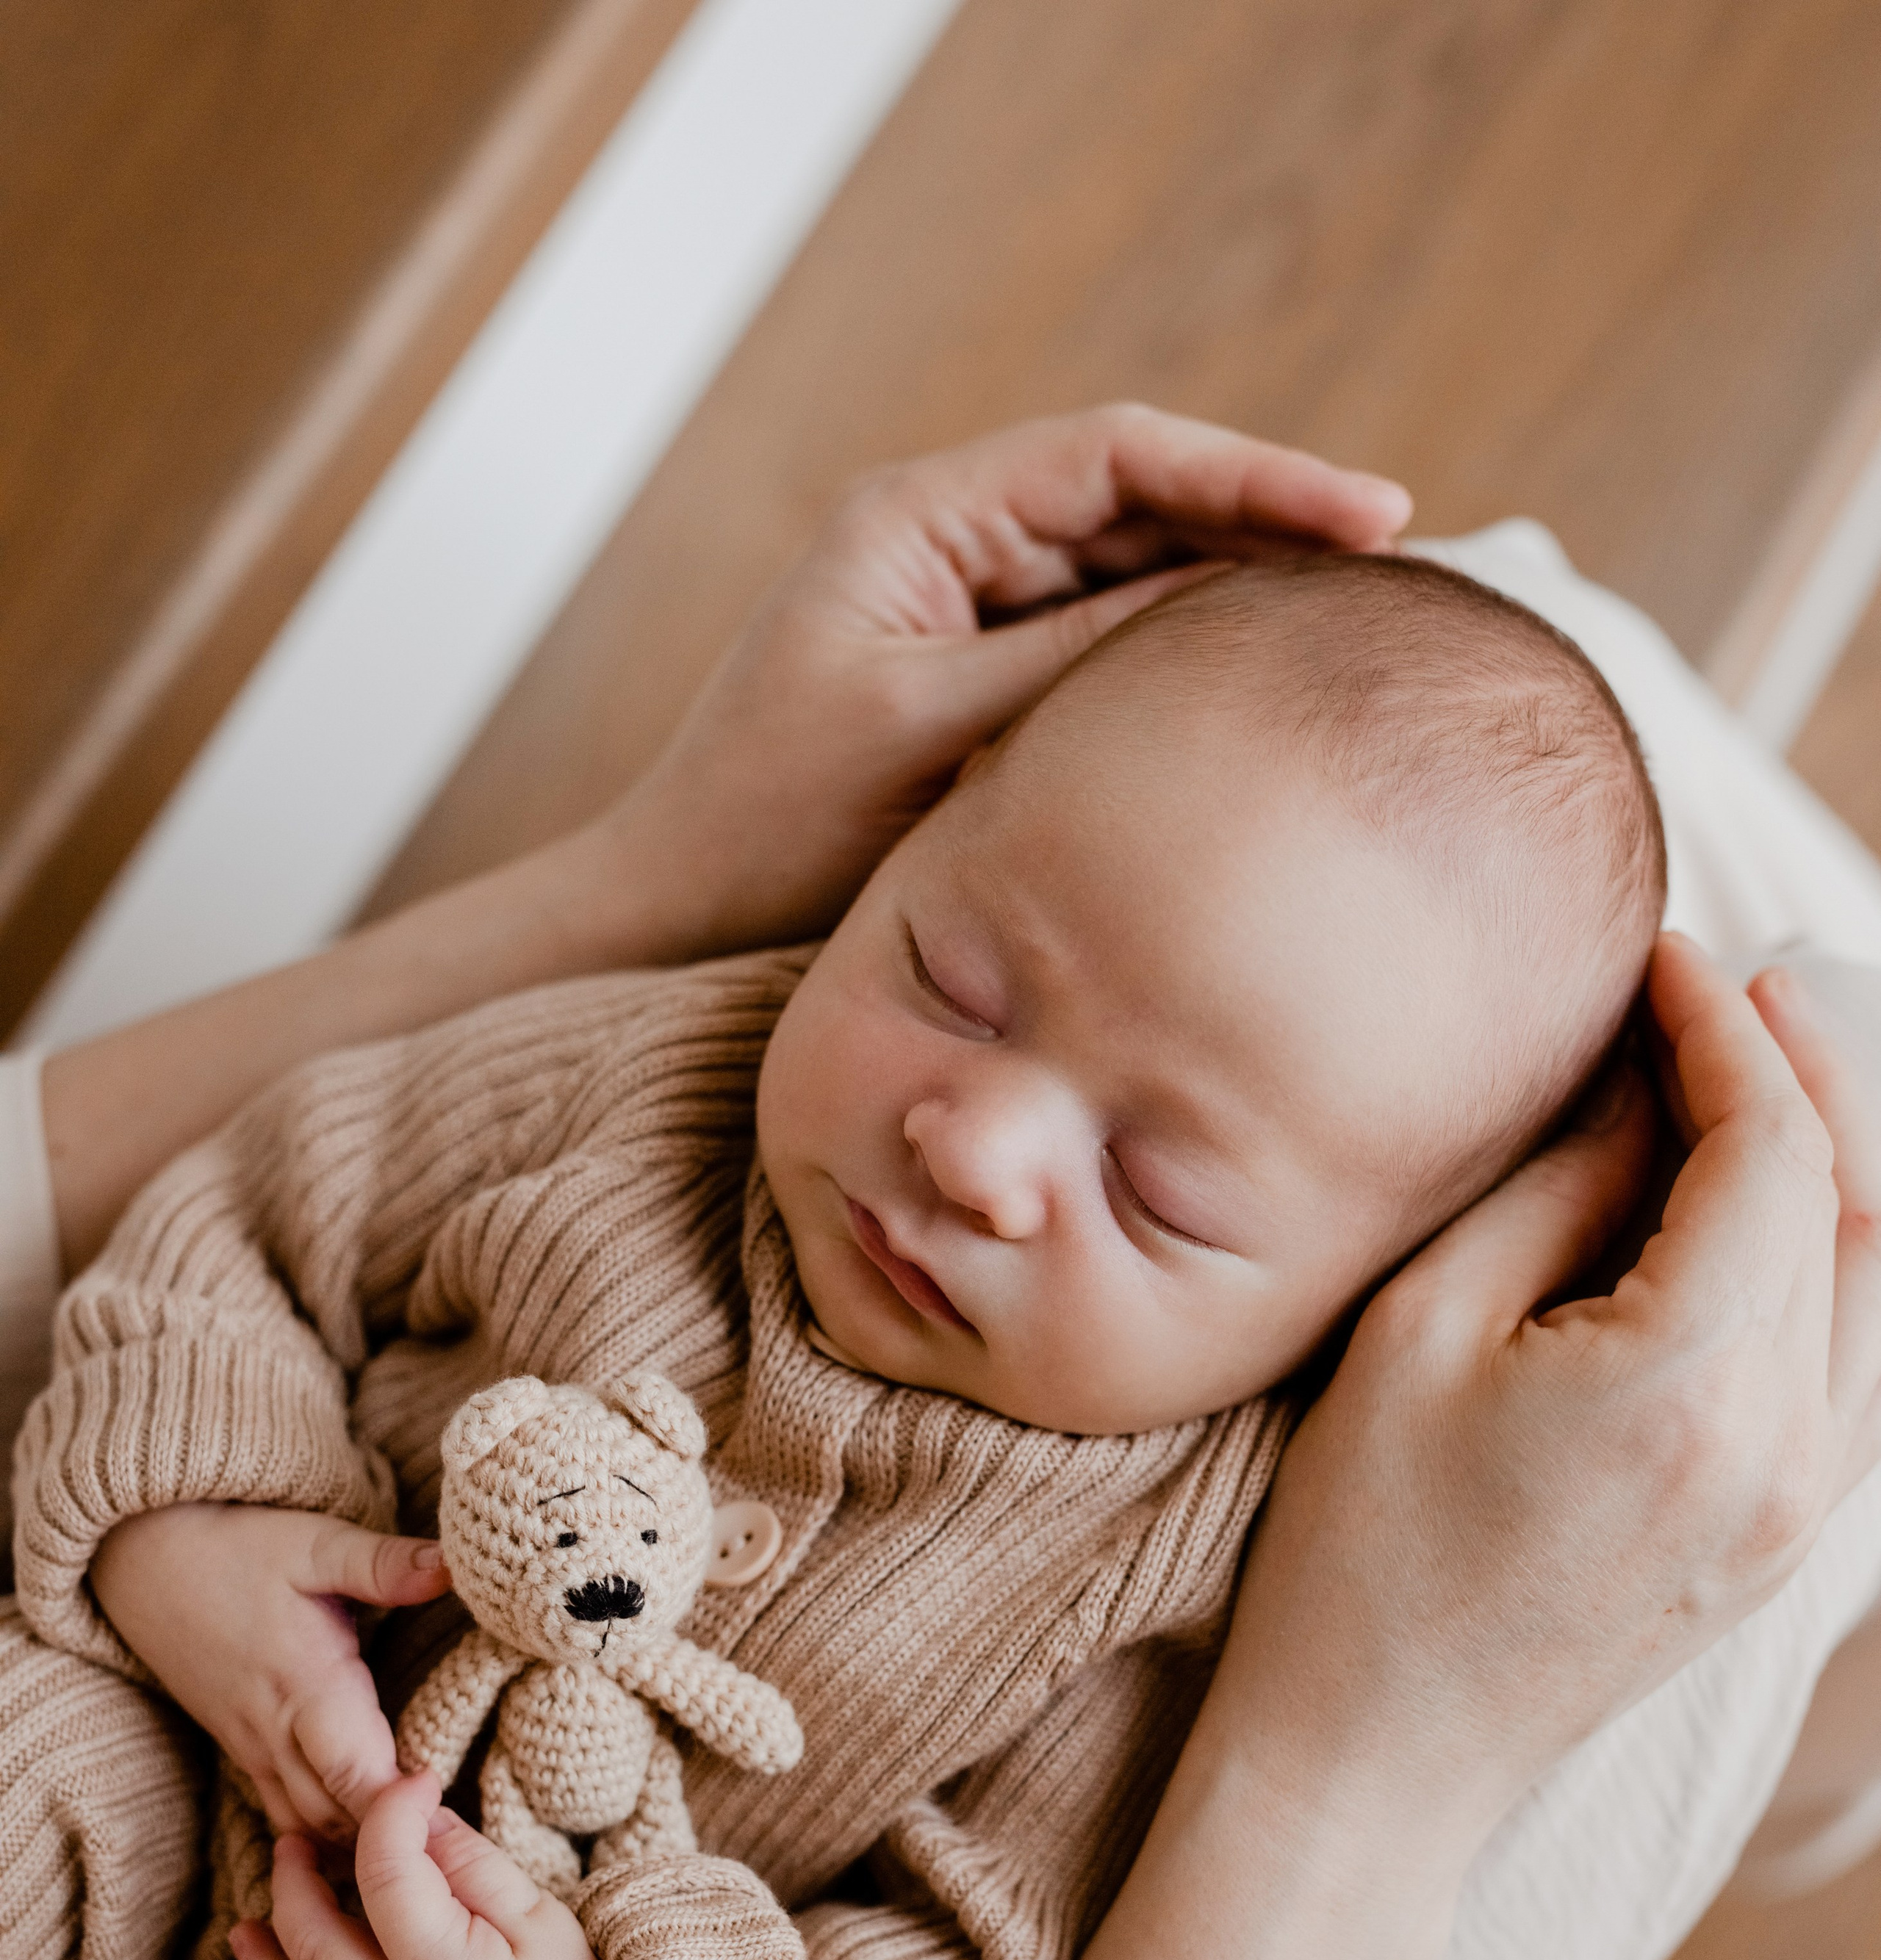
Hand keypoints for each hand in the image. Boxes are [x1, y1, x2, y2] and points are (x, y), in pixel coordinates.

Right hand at [91, 1504, 450, 1840]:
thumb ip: (384, 1564)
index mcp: (305, 1685)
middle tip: (457, 1850)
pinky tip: (368, 1842)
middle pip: (338, 1820)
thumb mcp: (317, 1544)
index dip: (403, 1809)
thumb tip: (454, 1567)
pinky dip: (325, 1838)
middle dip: (395, 1841)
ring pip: (308, 1829)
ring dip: (360, 1845)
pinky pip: (283, 1816)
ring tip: (424, 1852)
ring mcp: (253, 1748)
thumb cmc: (240, 1548)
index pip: (357, 1777)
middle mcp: (275, 1732)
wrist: (146, 1559)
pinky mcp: (242, 1751)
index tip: (450, 1816)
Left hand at [614, 403, 1412, 951]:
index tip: (1376, 515)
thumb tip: (1230, 611)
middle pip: (1142, 502)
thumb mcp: (936, 730)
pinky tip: (1256, 694)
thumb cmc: (770, 824)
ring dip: (1233, 594)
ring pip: (1132, 577)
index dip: (1257, 476)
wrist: (675, 915)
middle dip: (1266, 526)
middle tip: (1401, 568)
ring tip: (1356, 625)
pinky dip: (1175, 663)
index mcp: (920, 516)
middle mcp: (947, 541)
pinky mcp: (974, 683)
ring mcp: (963, 610)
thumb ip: (1077, 661)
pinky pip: (1099, 650)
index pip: (1121, 456)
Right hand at [1216, 933, 1880, 1868]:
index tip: (1662, 961)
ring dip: (1837, 1162)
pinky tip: (1767, 1209)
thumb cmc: (1360, 1547)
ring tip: (1759, 1074)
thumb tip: (1641, 1084)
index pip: (1773, 1153)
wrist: (1379, 1754)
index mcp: (1691, 1389)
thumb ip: (1556, 1188)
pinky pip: (1860, 1363)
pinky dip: (1835, 1259)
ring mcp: (1806, 1509)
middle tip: (1728, 990)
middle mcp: (1788, 1452)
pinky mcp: (1791, 1541)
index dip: (1726, 1034)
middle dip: (1807, 1073)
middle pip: (1863, 1205)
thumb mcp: (1421, 1331)